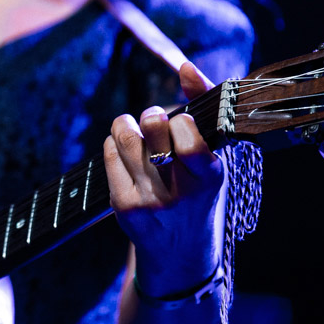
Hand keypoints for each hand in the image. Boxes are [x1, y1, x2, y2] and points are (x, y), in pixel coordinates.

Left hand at [103, 62, 223, 296]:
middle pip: (153, 132)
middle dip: (151, 116)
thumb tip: (186, 66)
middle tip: (154, 119)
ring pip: (126, 138)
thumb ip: (204, 114)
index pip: (189, 140)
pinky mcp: (124, 207)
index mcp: (211, 179)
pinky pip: (110, 156)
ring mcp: (149, 201)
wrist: (181, 258)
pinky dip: (114, 144)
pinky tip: (124, 151)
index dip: (180, 121)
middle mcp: (180, 193)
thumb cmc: (200, 197)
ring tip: (135, 129)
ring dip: (127, 124)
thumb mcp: (214, 163)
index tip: (181, 119)